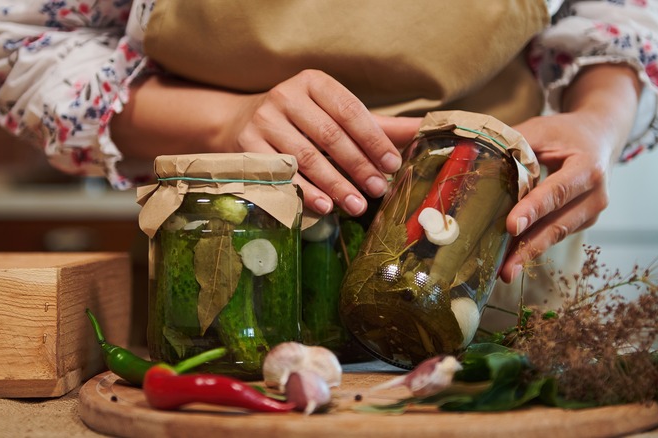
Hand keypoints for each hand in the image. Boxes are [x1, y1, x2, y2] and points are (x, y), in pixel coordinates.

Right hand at [112, 70, 420, 216]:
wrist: (235, 124)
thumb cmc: (298, 121)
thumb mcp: (332, 114)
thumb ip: (376, 125)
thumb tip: (422, 131)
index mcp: (314, 82)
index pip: (350, 111)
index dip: (373, 140)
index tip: (392, 164)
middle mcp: (286, 95)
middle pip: (330, 136)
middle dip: (358, 166)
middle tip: (378, 190)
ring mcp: (263, 120)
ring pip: (307, 158)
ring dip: (336, 185)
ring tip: (357, 206)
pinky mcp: (247, 146)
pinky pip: (283, 175)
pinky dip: (305, 192)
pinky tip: (325, 207)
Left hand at [498, 111, 616, 282]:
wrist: (600, 137)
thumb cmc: (565, 133)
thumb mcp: (541, 130)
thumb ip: (515, 145)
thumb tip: (477, 160)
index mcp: (588, 167)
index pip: (556, 191)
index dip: (533, 210)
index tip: (510, 226)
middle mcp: (596, 194)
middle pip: (558, 224)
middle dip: (529, 246)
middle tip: (506, 268)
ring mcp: (592, 212)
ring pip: (557, 234)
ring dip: (529, 252)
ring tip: (505, 270)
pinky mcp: (583, 222)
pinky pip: (556, 234)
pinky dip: (534, 244)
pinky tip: (512, 256)